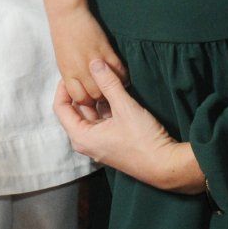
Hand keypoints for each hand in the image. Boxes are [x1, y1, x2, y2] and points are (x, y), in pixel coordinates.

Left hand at [49, 5, 126, 111]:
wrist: (67, 14)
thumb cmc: (63, 36)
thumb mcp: (64, 61)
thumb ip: (74, 77)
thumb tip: (85, 91)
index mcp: (67, 73)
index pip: (80, 99)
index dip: (88, 101)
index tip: (94, 99)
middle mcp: (79, 70)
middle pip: (96, 95)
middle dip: (103, 97)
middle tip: (108, 94)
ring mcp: (93, 61)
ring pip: (109, 86)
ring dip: (115, 88)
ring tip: (117, 86)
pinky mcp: (106, 51)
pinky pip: (119, 70)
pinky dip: (124, 75)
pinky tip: (123, 75)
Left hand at [54, 60, 204, 193]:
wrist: (167, 166)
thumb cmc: (144, 140)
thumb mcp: (124, 107)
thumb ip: (108, 83)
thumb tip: (95, 62)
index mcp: (81, 136)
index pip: (60, 108)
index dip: (63, 88)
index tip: (71, 72)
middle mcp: (86, 142)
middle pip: (75, 111)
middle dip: (81, 91)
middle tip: (87, 73)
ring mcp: (100, 144)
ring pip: (91, 115)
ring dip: (96, 98)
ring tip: (102, 79)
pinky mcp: (112, 143)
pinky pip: (102, 121)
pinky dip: (106, 108)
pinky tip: (115, 93)